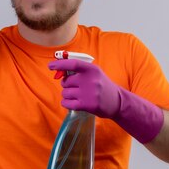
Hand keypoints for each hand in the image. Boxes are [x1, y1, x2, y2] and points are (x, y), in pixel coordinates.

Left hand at [48, 58, 164, 142]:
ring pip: (65, 93)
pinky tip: (72, 103)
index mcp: (92, 69)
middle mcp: (90, 80)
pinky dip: (66, 103)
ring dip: (67, 95)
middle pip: (66, 81)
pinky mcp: (86, 105)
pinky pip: (67, 103)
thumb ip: (80, 70)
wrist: (117, 102)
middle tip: (74, 88)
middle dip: (66, 85)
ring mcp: (88, 93)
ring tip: (77, 96)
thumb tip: (59, 69)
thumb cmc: (102, 85)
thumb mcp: (95, 73)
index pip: (72, 64)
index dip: (60, 64)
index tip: (50, 66)